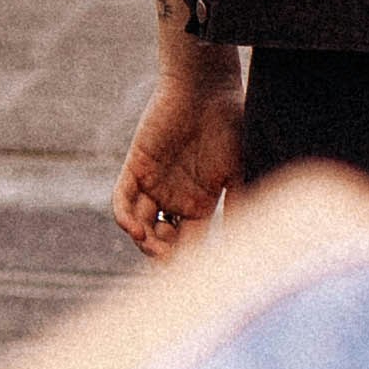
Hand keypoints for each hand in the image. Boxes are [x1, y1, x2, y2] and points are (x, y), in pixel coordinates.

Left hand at [111, 69, 244, 256]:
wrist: (209, 90)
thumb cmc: (232, 125)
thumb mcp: (239, 170)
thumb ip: (239, 203)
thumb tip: (246, 241)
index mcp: (203, 202)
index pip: (193, 243)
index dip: (192, 263)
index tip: (200, 279)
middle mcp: (176, 198)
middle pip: (165, 240)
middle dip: (167, 258)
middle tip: (173, 268)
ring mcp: (154, 184)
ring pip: (141, 225)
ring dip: (145, 243)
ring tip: (154, 250)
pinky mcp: (136, 168)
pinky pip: (122, 199)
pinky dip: (124, 218)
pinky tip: (134, 231)